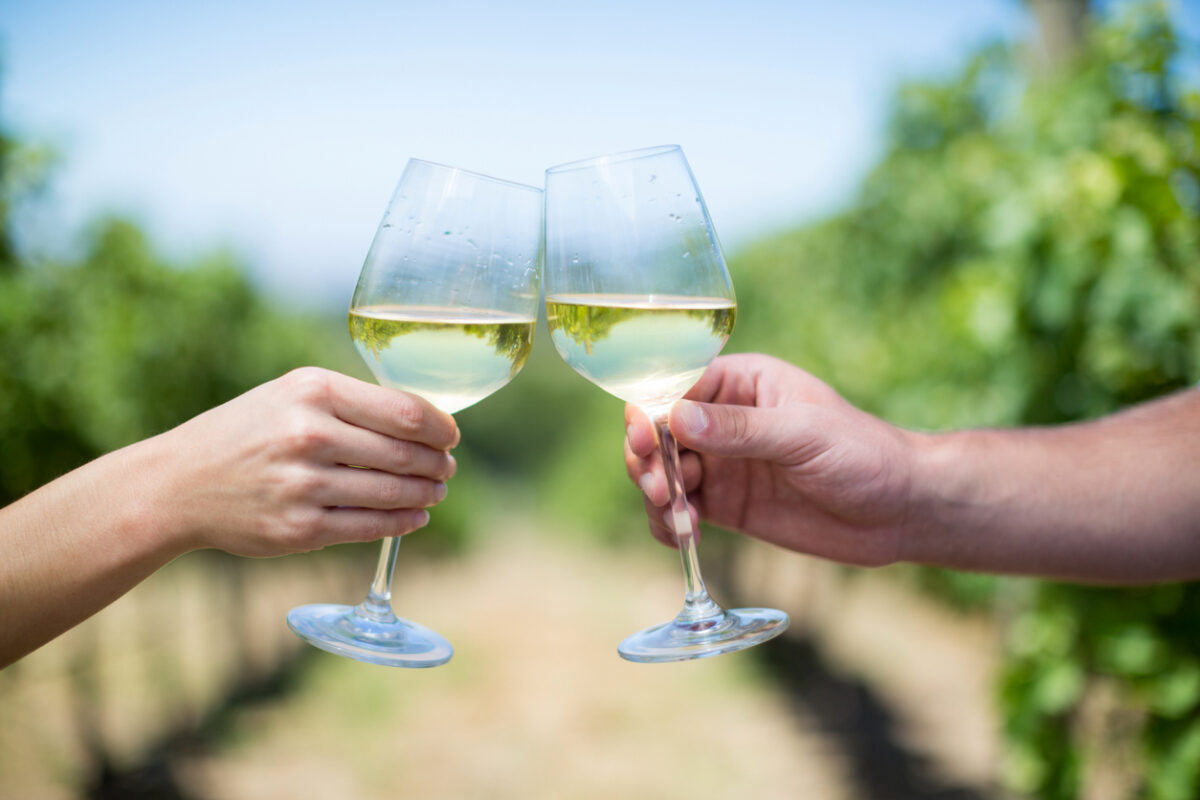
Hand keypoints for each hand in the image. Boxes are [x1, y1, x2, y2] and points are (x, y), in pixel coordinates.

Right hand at [157, 367, 459, 556]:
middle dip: (437, 464)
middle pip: (404, 454)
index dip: (440, 428)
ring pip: (392, 493)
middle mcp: (310, 435)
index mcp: (314, 392)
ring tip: (437, 490)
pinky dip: (403, 522)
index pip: (405, 413)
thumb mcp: (291, 394)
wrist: (180, 483)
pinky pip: (370, 527)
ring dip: (426, 493)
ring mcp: (305, 485)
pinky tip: (416, 515)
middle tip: (448, 467)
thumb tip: (424, 422)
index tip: (451, 436)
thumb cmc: (247, 432)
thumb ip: (352, 402)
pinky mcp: (300, 529)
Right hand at [625, 354, 918, 566]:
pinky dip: (669, 524)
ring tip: (682, 522)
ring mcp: (721, 463)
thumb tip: (676, 417)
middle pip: (657, 432)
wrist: (899, 511)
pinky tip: (683, 537)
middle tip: (662, 491)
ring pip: (661, 472)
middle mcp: (722, 419)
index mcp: (741, 383)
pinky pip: (679, 510)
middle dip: (647, 460)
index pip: (675, 385)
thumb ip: (740, 430)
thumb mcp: (803, 435)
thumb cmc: (863, 454)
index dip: (650, 412)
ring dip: (657, 496)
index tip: (646, 441)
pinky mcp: (726, 505)